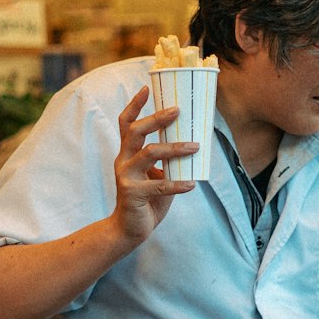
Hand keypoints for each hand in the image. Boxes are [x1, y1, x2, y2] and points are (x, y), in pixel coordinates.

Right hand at [110, 86, 197, 243]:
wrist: (129, 230)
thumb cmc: (146, 200)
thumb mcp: (157, 175)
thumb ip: (168, 161)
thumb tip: (193, 143)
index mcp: (128, 153)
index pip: (126, 123)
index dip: (135, 104)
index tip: (147, 87)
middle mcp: (123, 161)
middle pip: (135, 132)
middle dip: (156, 118)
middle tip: (177, 110)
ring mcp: (126, 177)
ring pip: (149, 153)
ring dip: (174, 148)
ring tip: (194, 147)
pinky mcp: (132, 194)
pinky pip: (158, 185)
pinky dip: (177, 184)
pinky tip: (191, 184)